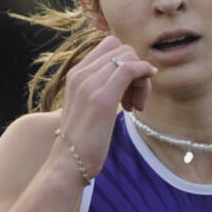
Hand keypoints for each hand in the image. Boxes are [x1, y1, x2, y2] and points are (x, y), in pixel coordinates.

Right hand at [55, 35, 158, 178]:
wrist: (67, 164)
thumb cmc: (81, 142)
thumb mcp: (86, 108)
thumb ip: (99, 90)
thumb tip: (124, 85)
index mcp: (75, 74)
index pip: (109, 47)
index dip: (125, 62)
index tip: (128, 90)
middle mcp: (80, 74)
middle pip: (120, 48)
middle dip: (135, 68)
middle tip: (135, 98)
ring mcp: (90, 84)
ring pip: (128, 57)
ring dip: (141, 78)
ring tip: (135, 106)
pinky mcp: (102, 98)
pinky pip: (130, 69)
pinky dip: (144, 75)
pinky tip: (142, 99)